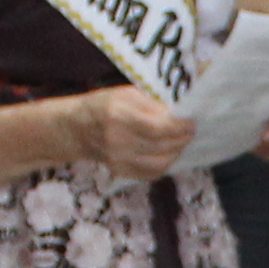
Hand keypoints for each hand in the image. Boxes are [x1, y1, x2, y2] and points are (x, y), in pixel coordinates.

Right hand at [73, 89, 191, 179]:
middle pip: (161, 145)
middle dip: (181, 138)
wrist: (78, 128)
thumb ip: (151, 103)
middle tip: (190, 131)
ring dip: (176, 152)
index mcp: (118, 115)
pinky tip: (168, 153)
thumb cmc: (104, 105)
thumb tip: (178, 113)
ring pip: (160, 162)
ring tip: (181, 141)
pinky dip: (165, 164)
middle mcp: (117, 140)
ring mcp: (118, 159)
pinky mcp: (121, 171)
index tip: (190, 121)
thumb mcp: (125, 94)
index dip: (179, 127)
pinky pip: (152, 173)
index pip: (157, 127)